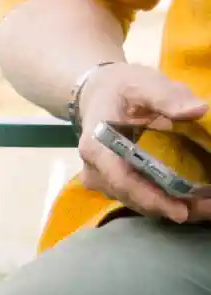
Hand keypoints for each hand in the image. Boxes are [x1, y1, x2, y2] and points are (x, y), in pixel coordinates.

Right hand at [75, 63, 210, 223]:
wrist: (99, 93)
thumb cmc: (121, 88)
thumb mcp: (143, 83)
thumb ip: (167, 96)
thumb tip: (198, 110)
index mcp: (97, 146)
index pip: (122, 180)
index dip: (150, 198)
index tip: (181, 211)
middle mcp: (96, 170)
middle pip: (132, 196)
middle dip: (169, 207)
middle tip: (207, 210)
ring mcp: (104, 179)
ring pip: (137, 201)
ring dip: (171, 206)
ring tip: (206, 207)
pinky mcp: (116, 182)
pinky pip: (140, 196)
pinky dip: (166, 200)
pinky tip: (193, 200)